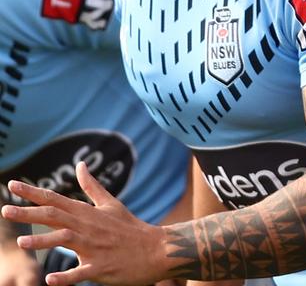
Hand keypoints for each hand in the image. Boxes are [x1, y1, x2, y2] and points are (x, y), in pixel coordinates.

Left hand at [1, 162, 168, 285]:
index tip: (13, 184)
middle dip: (29, 214)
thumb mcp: (111, 204)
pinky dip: (66, 277)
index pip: (56, 200)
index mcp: (88, 214)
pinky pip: (81, 273)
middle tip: (5, 210)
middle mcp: (88, 228)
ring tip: (22, 243)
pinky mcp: (102, 267)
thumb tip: (80, 165)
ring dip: (44, 242)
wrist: (157, 250)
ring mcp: (95, 248)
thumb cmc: (131, 228)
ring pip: (66, 242)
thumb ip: (92, 187)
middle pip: (55, 218)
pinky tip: (51, 280)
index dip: (33, 193)